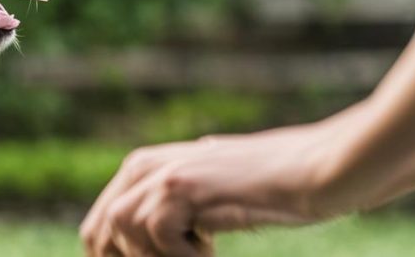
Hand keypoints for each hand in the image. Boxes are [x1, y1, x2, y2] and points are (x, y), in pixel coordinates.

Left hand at [80, 113, 383, 256]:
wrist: (316, 171)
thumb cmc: (271, 190)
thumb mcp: (208, 197)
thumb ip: (172, 209)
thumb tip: (135, 245)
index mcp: (143, 168)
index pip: (97, 228)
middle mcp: (143, 166)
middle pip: (98, 233)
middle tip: (192, 254)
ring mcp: (161, 174)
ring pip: (123, 235)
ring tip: (205, 249)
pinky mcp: (180, 186)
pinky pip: (155, 237)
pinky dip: (185, 255)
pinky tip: (212, 249)